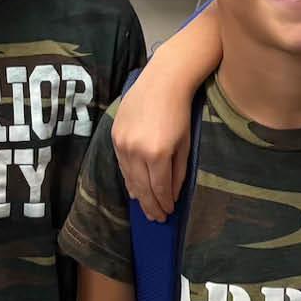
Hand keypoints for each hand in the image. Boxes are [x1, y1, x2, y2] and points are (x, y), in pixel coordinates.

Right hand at [113, 76, 194, 219]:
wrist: (162, 81)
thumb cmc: (180, 112)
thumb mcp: (185, 145)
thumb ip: (178, 172)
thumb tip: (172, 194)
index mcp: (157, 154)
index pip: (158, 188)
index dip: (163, 203)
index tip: (168, 213)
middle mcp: (136, 151)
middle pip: (141, 187)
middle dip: (150, 205)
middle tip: (157, 219)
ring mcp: (122, 143)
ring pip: (129, 178)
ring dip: (138, 195)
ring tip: (146, 208)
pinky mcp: (115, 135)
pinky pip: (121, 164)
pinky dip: (128, 178)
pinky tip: (134, 188)